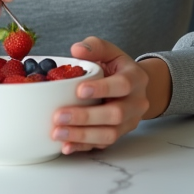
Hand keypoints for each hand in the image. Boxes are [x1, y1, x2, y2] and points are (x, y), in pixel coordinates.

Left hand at [50, 37, 171, 154]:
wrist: (134, 87)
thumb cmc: (117, 68)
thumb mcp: (109, 52)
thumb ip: (95, 47)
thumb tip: (77, 50)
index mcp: (136, 78)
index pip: (123, 85)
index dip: (102, 89)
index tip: (79, 90)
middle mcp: (136, 103)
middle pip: (115, 114)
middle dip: (85, 117)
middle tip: (59, 116)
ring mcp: (129, 122)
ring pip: (109, 135)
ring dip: (82, 136)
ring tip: (57, 133)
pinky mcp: (119, 135)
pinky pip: (102, 145)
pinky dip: (83, 147)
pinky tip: (65, 146)